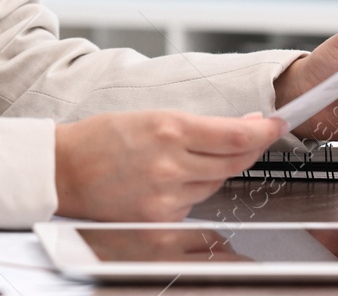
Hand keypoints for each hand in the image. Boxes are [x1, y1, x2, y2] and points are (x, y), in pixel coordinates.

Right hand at [54, 111, 286, 221]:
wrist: (62, 170)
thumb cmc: (99, 139)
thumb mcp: (148, 117)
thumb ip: (195, 126)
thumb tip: (240, 127)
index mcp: (168, 128)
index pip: (235, 136)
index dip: (263, 133)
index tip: (275, 125)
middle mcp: (171, 163)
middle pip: (233, 162)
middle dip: (247, 149)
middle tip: (252, 137)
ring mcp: (167, 195)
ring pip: (214, 183)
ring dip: (212, 170)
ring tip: (181, 159)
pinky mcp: (160, 220)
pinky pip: (193, 203)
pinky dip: (190, 191)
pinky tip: (166, 180)